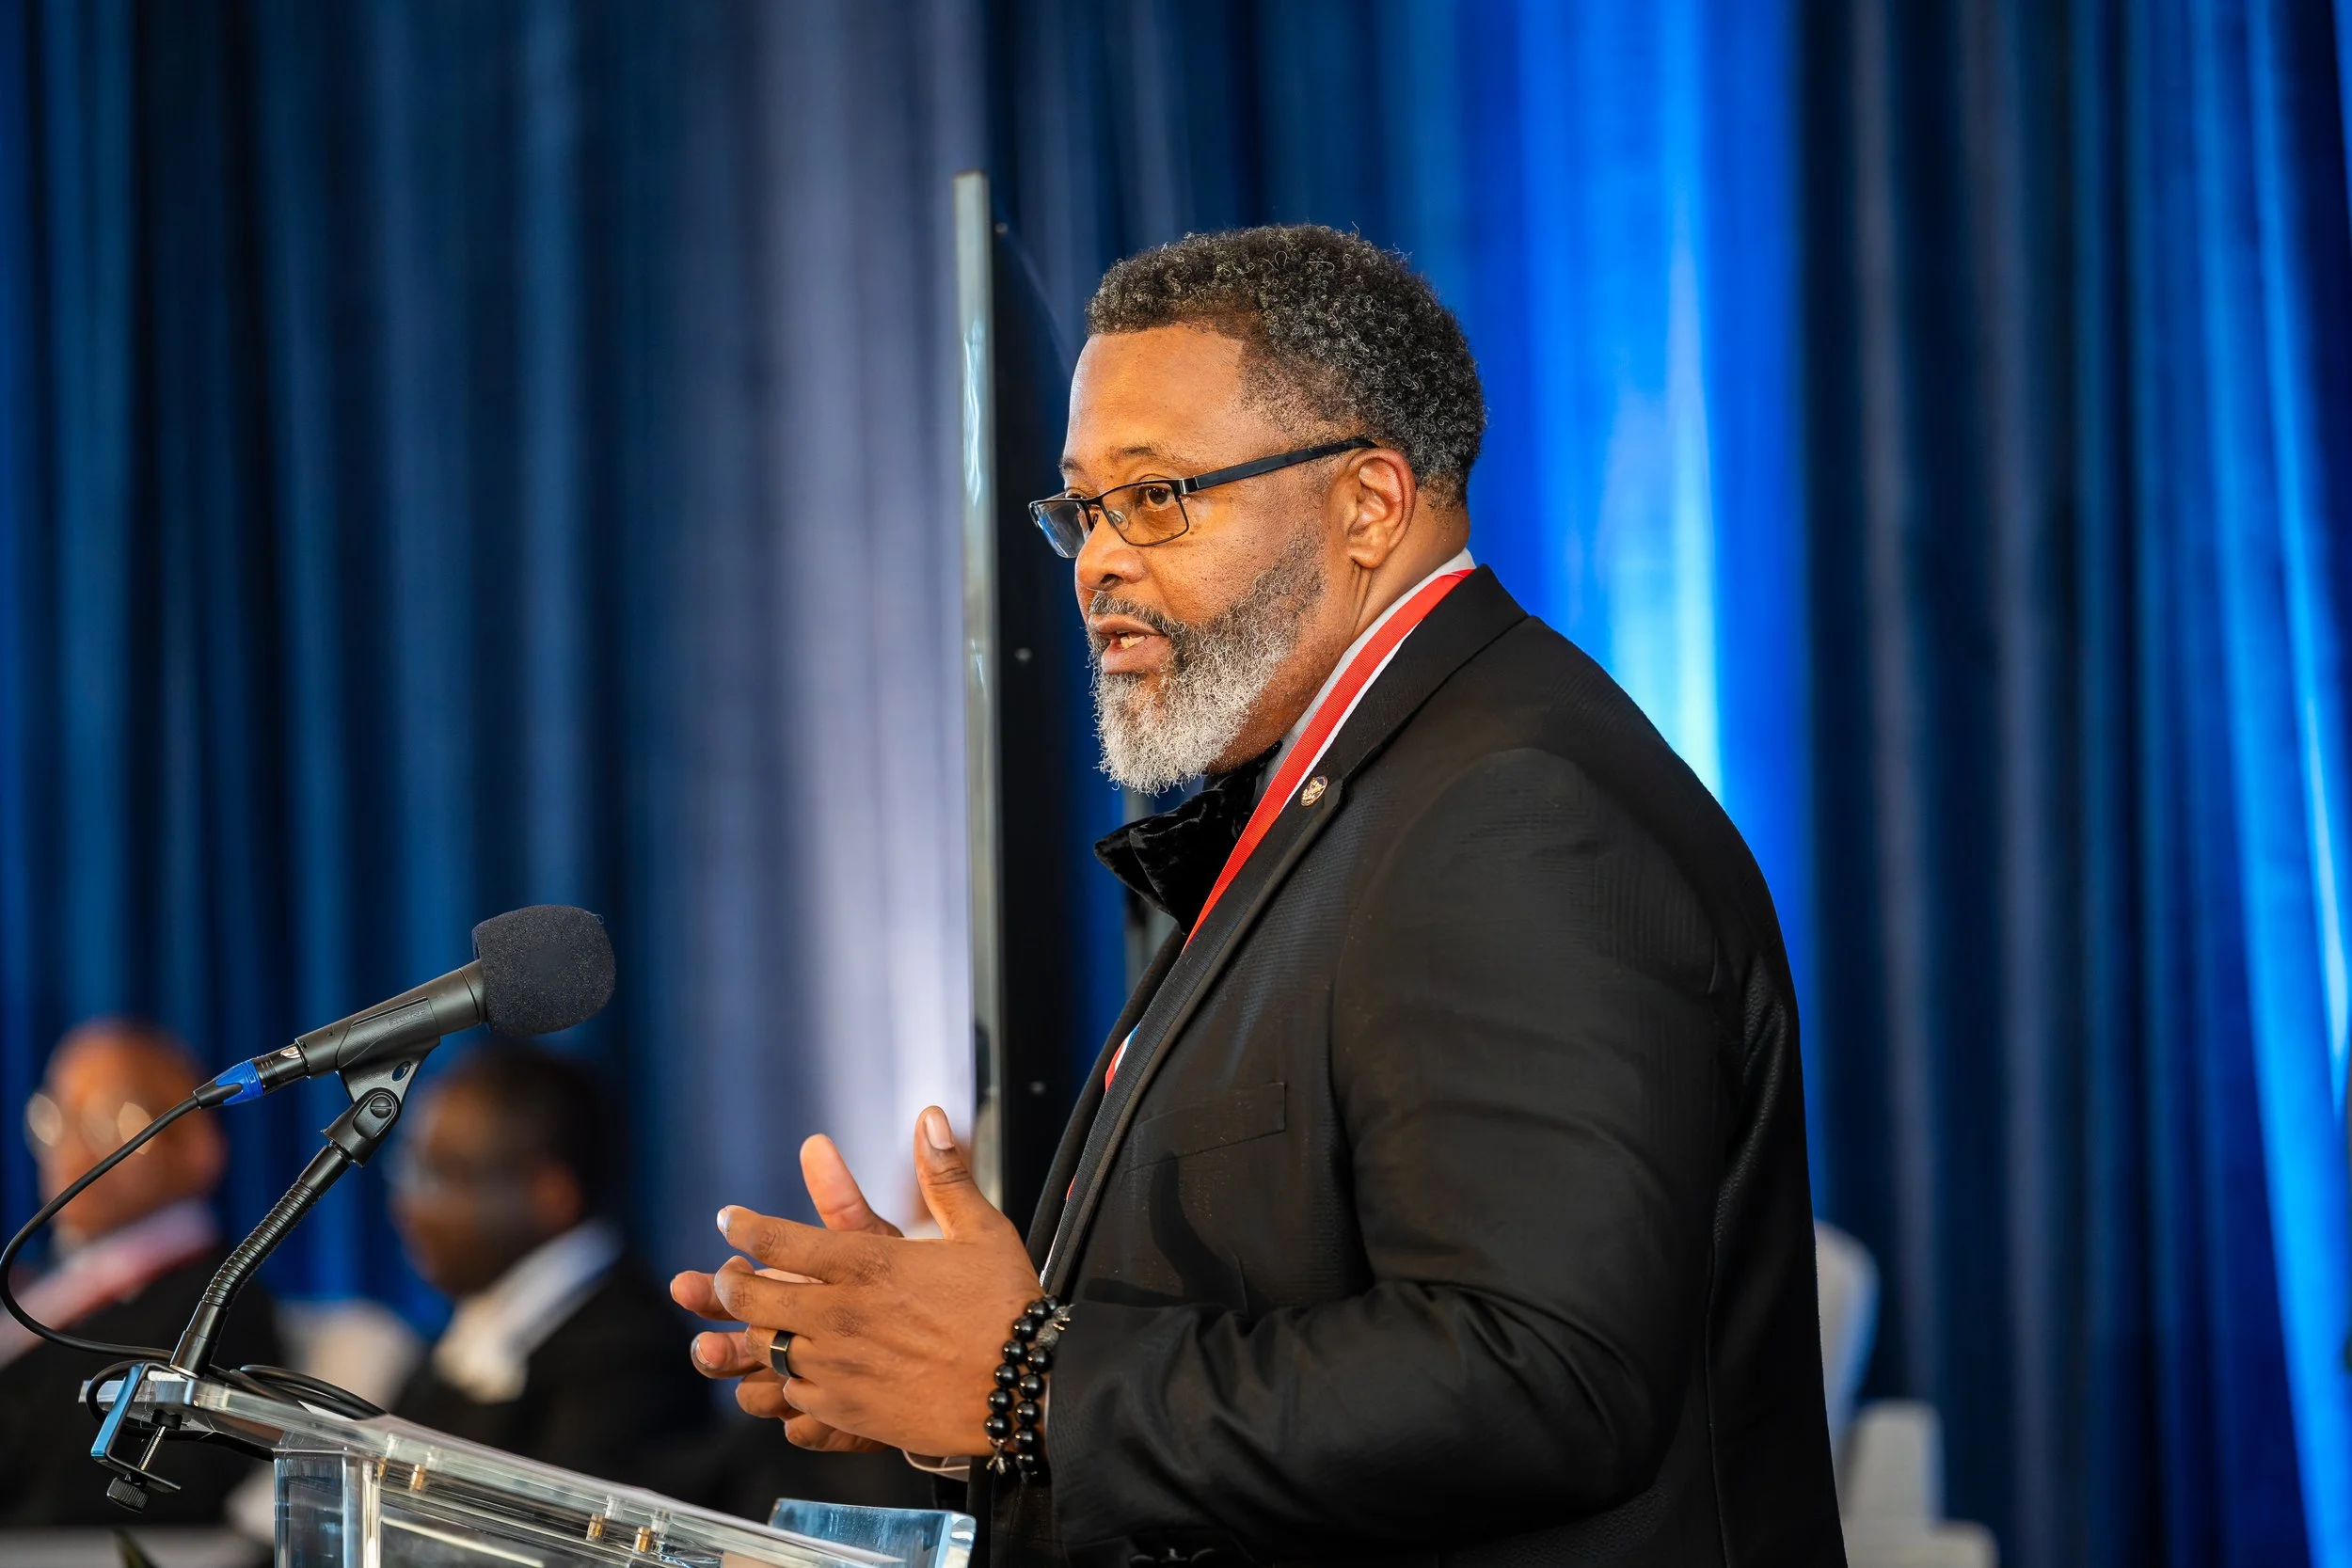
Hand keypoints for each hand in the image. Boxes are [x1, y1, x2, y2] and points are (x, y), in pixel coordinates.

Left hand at [672, 1108, 1039, 1457]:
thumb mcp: (979, 1229)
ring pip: (763, 1350)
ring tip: (756, 1324)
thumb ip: (944, 1173)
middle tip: (727, 1276)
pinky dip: (787, 1381)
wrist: (1024, 1388)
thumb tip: (930, 1115)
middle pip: (749, 1298)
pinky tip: (799, 1371)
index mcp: (865, 1264)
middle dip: (728, 1284)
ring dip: (754, 1333)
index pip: (776, 1241)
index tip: (729, 1220)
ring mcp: (837, 1367)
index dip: (743, 1227)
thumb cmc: (1005, 1304)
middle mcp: (839, 1315)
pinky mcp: (847, 1411)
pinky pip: (791, 1396)